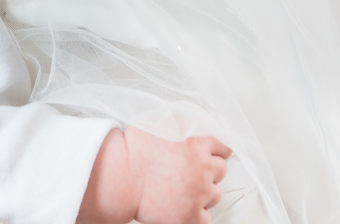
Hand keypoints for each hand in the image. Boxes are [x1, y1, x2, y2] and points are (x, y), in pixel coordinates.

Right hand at [78, 128, 229, 223]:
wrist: (117, 180)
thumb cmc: (131, 151)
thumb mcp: (158, 125)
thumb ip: (181, 126)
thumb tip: (192, 128)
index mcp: (197, 147)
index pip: (221, 148)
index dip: (214, 151)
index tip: (211, 155)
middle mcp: (202, 171)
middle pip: (221, 171)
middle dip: (209, 170)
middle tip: (192, 172)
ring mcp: (198, 196)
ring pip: (214, 194)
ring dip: (203, 191)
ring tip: (184, 190)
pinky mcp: (190, 217)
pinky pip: (204, 217)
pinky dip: (195, 212)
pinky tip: (182, 205)